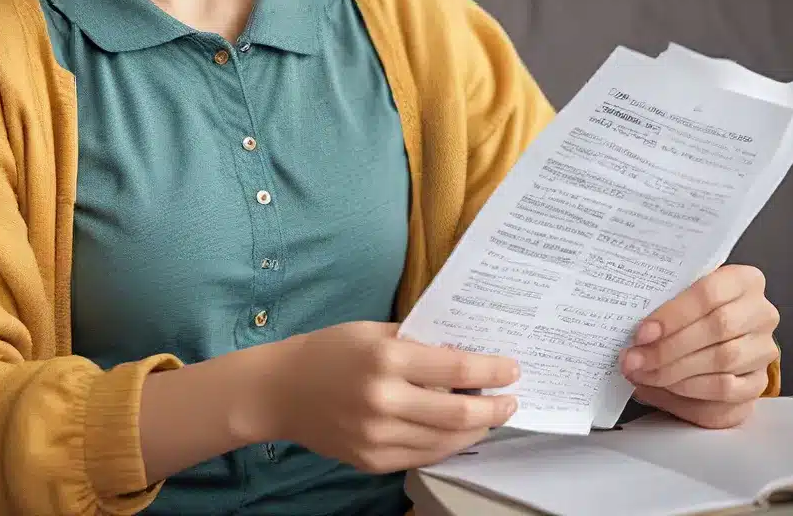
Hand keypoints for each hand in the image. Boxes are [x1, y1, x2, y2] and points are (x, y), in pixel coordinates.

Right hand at [268, 322, 519, 472]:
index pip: (454, 368)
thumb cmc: (329, 351)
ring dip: (475, 429)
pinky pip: (422, 456)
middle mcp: (384, 401)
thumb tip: (461, 357)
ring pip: (444, 441)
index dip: (489, 370)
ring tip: (489, 416)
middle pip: (457, 412)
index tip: (511, 369)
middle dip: (493, 407)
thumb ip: (416, 344)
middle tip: (510, 400)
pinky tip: (457, 433)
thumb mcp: (373, 331)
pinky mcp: (371, 460)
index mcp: (386, 359)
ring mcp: (377, 436)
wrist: (281, 390)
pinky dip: (446, 445)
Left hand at [619, 265, 778, 428]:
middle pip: (716, 330)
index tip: (642, 333)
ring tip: (642, 373)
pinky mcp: (759, 382)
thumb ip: (664, 300)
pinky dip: (691, 391)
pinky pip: (727, 391)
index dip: (674, 315)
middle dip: (668, 349)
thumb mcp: (680, 292)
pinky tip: (664, 386)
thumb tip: (634, 330)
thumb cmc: (691, 306)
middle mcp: (761, 313)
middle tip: (633, 360)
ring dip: (675, 372)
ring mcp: (764, 349)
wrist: (720, 329)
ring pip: (721, 362)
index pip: (709, 294)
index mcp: (743, 280)